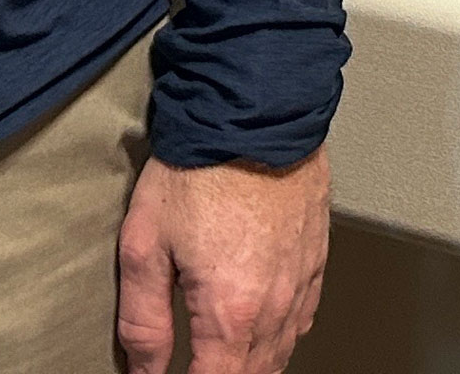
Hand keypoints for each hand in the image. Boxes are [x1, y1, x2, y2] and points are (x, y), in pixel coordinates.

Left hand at [117, 149, 328, 373]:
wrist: (253, 111)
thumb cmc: (200, 168)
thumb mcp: (146, 245)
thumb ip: (143, 320)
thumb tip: (144, 369)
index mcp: (230, 311)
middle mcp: (274, 303)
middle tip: (196, 366)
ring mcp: (300, 280)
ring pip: (281, 351)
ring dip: (252, 364)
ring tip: (224, 359)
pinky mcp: (315, 255)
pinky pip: (303, 316)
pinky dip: (282, 334)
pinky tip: (265, 328)